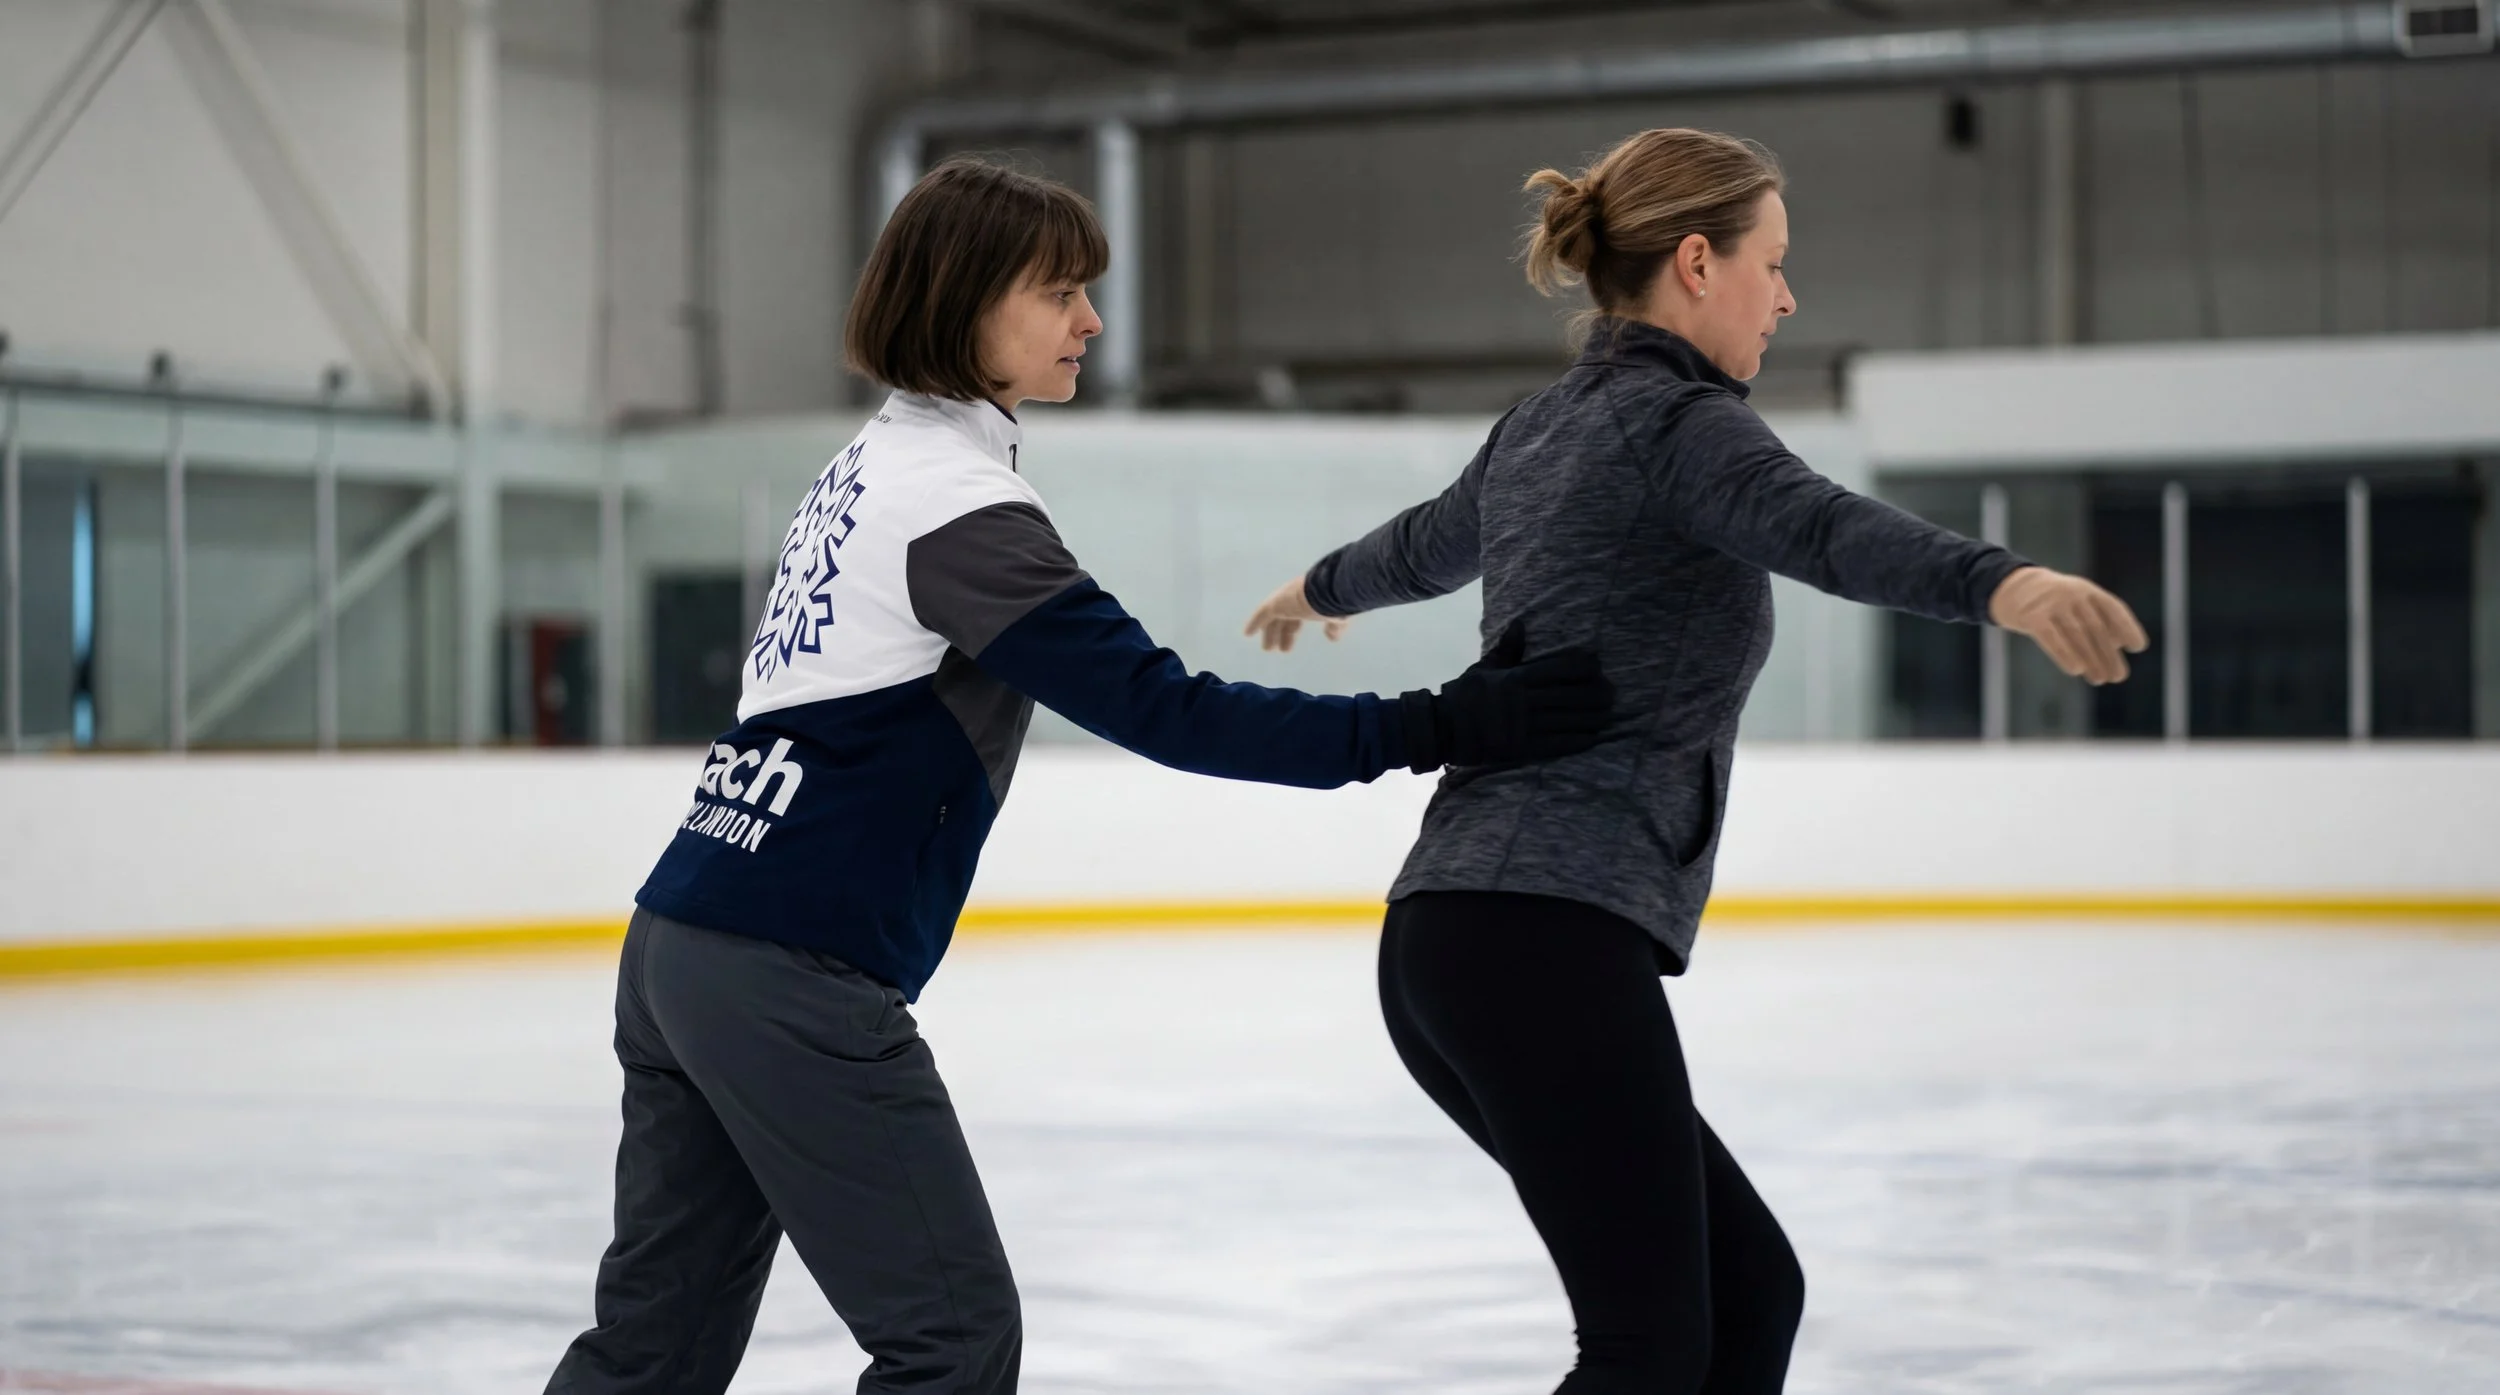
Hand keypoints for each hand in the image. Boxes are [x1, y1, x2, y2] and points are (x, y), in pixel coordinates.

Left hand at [1243, 574, 1347, 651]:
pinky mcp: (1275, 603)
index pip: (1297, 617)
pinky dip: (1254, 623)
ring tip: (1268, 649)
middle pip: (1284, 618)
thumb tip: (1332, 637)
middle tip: (1279, 648)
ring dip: (1270, 633)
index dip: (1292, 631)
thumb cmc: (1334, 602)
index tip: (1288, 645)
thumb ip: (1334, 625)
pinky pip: (1262, 614)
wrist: (1328, 590)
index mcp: (1309, 601)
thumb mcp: (1337, 616)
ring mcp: (1284, 600)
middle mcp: (1295, 598)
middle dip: (1281, 633)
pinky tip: (1247, 633)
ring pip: (1273, 618)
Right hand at [1400, 619, 1614, 771]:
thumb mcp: (1484, 668)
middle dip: (1596, 695)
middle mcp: (1524, 701)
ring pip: (1569, 720)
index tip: (1597, 667)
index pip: (1560, 668)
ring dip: (1592, 718)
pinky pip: (1558, 744)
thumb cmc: (1464, 696)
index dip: (1584, 667)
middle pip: (1571, 695)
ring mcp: (1524, 726)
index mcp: (1516, 678)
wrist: (1441, 729)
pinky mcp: (1522, 749)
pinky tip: (1591, 737)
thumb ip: (1507, 649)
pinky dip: (1578, 740)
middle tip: (1612, 694)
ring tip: (1607, 716)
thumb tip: (1521, 624)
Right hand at [1987, 566, 2148, 684]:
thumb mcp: (2077, 603)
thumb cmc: (2053, 602)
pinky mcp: (2032, 617)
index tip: (2138, 647)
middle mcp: (2072, 594)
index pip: (2113, 609)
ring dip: (2092, 660)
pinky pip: (2052, 638)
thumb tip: (2117, 647)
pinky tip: (2076, 670)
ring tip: (2100, 679)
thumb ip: (2097, 620)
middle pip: (2096, 628)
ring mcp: (2051, 604)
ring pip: (2076, 636)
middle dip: (2109, 654)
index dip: (2127, 627)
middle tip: (2118, 676)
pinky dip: (2065, 654)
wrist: (2014, 588)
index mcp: (2088, 590)